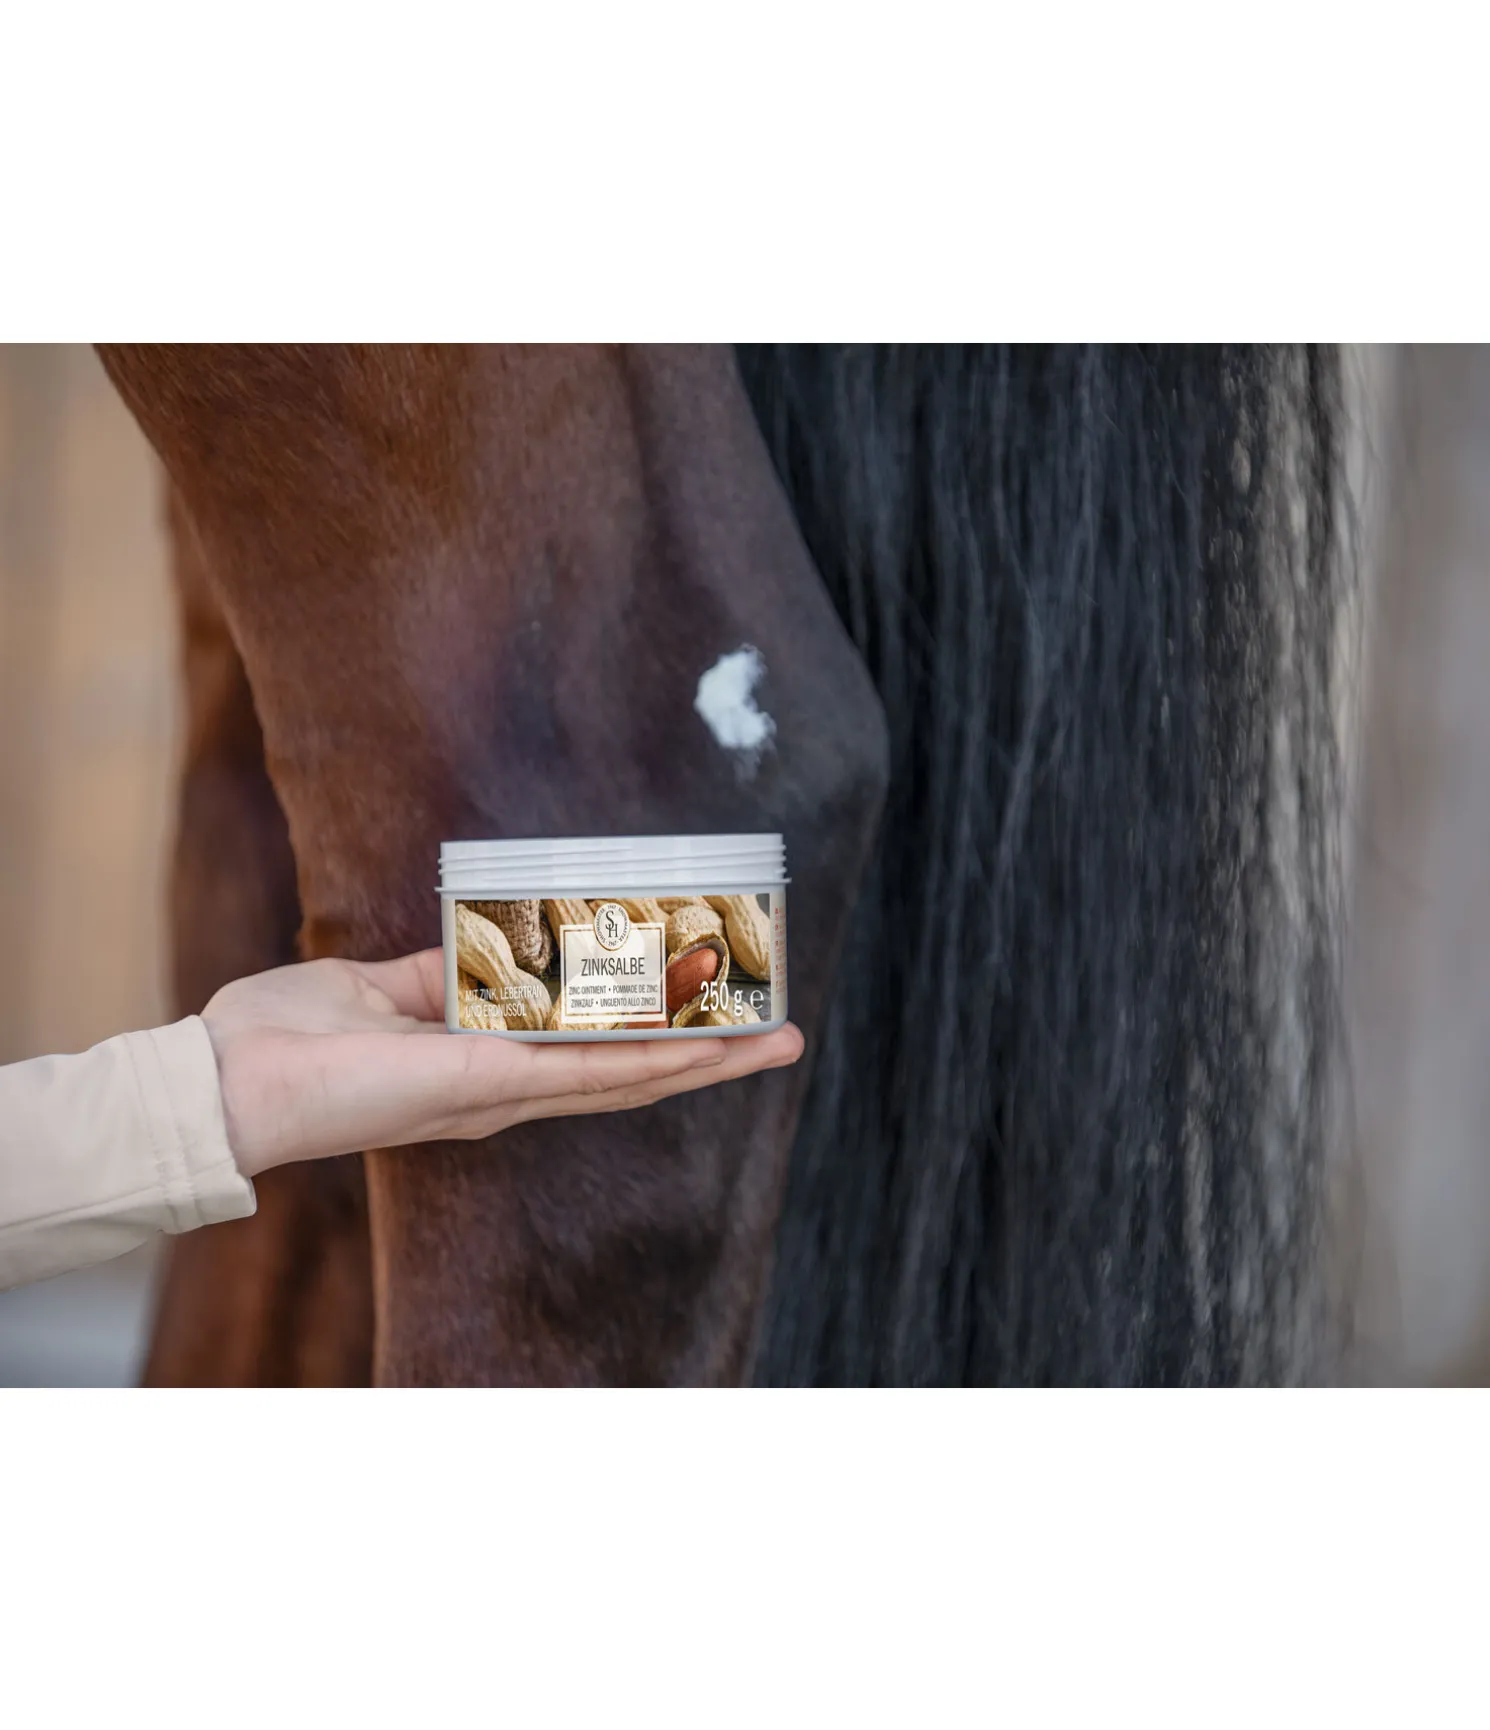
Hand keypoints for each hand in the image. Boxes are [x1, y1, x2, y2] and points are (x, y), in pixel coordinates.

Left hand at [200, 949, 803, 1178]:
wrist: (226, 1081)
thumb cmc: (282, 1039)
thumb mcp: (374, 988)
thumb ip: (438, 977)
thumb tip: (476, 948)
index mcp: (482, 1066)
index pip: (588, 1053)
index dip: (654, 1034)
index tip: (712, 1008)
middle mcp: (506, 1089)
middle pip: (630, 1072)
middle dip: (709, 1056)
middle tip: (781, 1035)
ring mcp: (505, 1091)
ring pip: (630, 1075)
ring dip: (708, 1060)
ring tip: (778, 1043)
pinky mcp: (488, 1083)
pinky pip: (590, 1071)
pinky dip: (656, 1058)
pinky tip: (712, 1047)